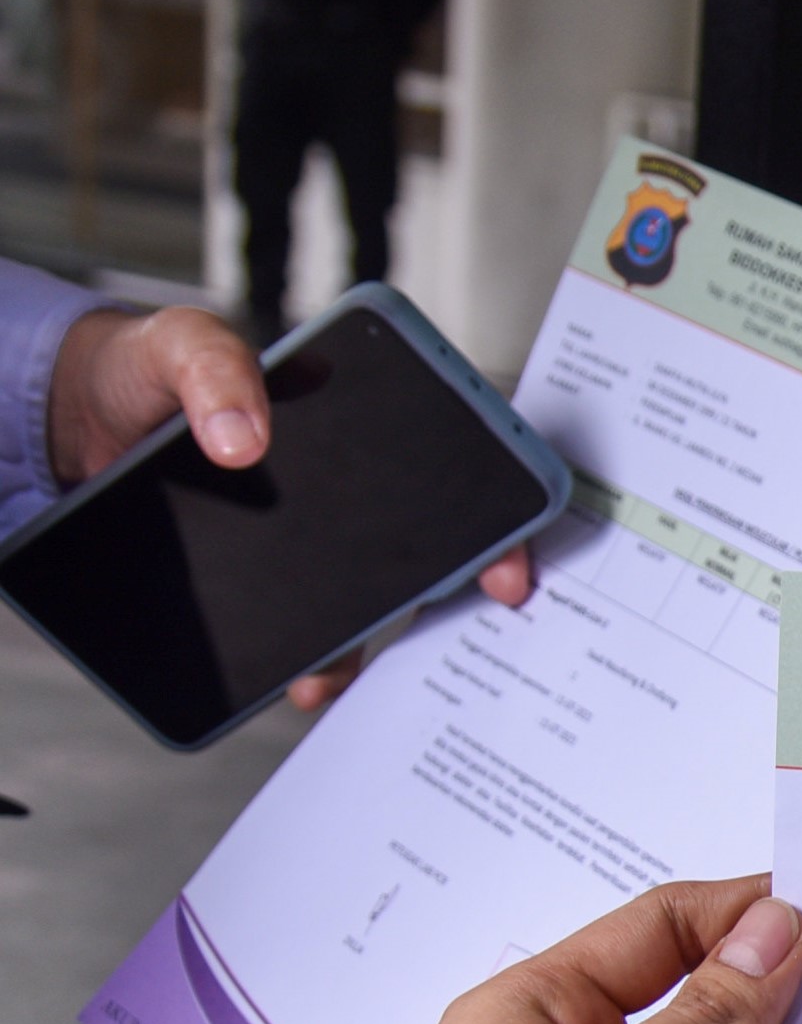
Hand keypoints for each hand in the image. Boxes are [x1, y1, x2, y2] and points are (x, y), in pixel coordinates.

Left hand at [47, 304, 535, 707]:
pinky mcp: (263, 580)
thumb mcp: (177, 344)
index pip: (452, 462)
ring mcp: (308, 540)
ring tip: (334, 672)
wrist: (75, 422)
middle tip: (461, 624)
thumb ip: (213, 370)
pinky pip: (302, 627)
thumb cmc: (143, 369)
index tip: (503, 562)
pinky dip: (311, 661)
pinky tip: (299, 679)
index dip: (497, 515)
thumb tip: (243, 440)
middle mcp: (348, 486)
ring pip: (369, 599)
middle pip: (427, 546)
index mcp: (354, 415)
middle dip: (453, 593)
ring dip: (369, 642)